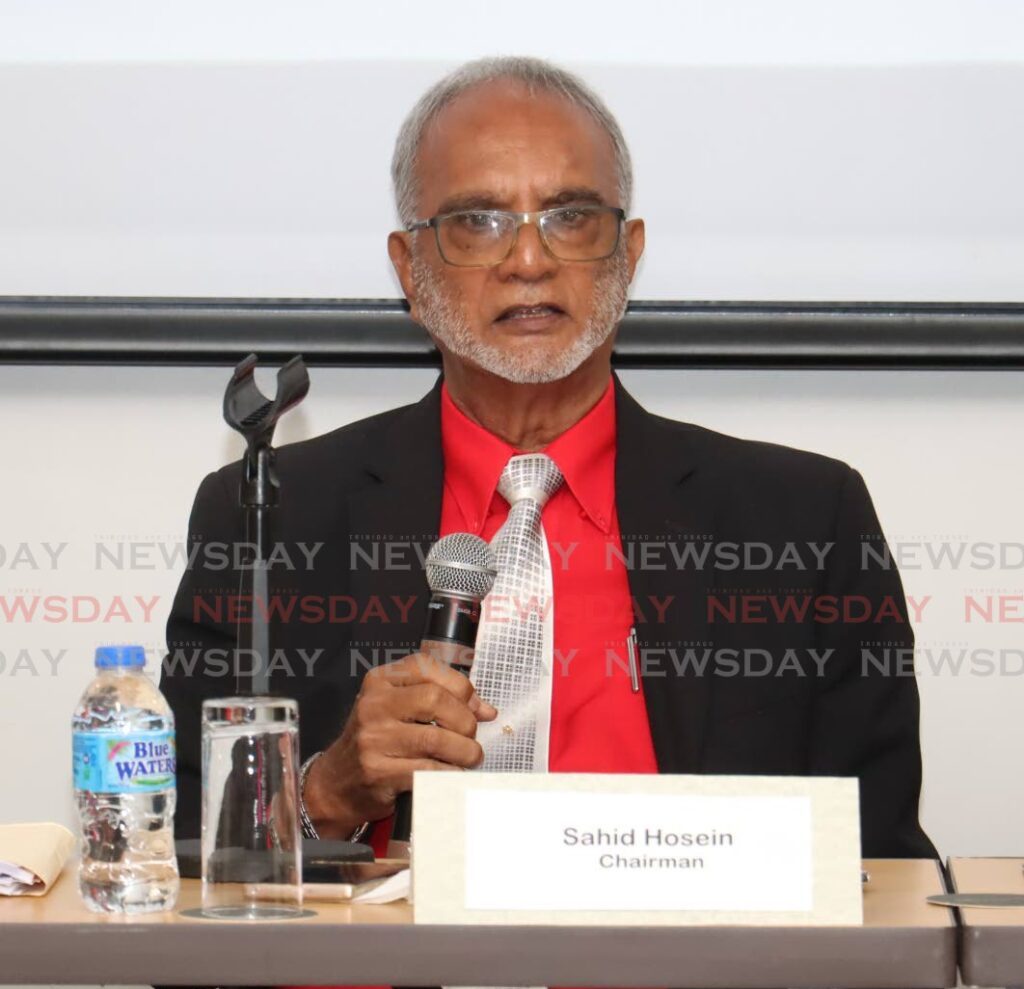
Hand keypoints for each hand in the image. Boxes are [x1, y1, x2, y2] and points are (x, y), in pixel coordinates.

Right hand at [302, 651, 496, 837]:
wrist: (337, 783)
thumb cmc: (377, 740)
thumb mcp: (398, 708)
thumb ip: (439, 699)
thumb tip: (485, 709)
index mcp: (380, 681)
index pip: (428, 668)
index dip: (461, 687)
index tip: (475, 707)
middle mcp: (374, 705)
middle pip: (435, 700)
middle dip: (465, 720)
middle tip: (470, 736)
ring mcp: (374, 739)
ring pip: (436, 739)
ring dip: (465, 751)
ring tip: (469, 757)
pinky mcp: (379, 772)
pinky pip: (429, 770)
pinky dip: (450, 773)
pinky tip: (453, 773)